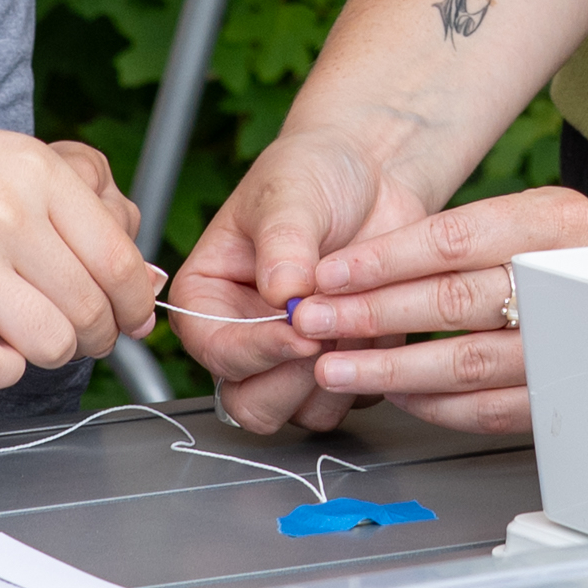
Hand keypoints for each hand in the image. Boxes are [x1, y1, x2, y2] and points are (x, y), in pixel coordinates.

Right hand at [0, 117, 154, 388]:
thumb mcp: (13, 166)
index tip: (127, 317)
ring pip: (50, 344)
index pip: (120, 261)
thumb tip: (143, 287)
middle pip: (91, 311)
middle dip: (94, 337)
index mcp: (37, 172)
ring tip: (28, 336)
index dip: (132, 305)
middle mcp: (5, 212)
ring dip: (49, 354)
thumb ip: (83, 217)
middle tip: (77, 334)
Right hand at [166, 124, 438, 436]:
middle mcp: (244, 337)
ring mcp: (291, 358)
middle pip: (250, 404)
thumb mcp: (289, 194)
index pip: (218, 352)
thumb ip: (283, 242)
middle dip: (293, 381)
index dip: (259, 351)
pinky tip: (379, 323)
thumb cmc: (313, 173)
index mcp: (208, 299)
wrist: (371, 172)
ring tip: (356, 322)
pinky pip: (354, 399)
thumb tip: (282, 291)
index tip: (302, 333)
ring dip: (335, 379)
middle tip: (328, 339)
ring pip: (303, 414)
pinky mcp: (340, 364)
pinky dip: (371, 372)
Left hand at [281, 184, 587, 435]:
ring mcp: (569, 344)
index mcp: (554, 223)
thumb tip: (362, 267)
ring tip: (336, 366)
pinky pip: (490, 408)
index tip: (328, 275)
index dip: (383, 260)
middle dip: (373, 315)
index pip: (453, 241)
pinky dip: (436, 405)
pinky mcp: (565, 393)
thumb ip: (463, 235)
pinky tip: (394, 394)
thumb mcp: (533, 213)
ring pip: (467, 362)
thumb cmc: (570, 246)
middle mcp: (565, 282)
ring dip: (393, 367)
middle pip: (454, 302)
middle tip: (314, 323)